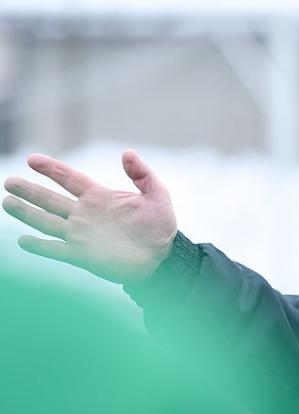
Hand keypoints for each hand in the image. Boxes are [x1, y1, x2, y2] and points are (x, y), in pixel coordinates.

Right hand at [3, 150, 177, 283]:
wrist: (163, 256)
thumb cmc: (160, 225)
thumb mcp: (157, 195)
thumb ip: (142, 174)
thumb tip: (127, 153)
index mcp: (99, 197)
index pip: (70, 179)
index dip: (52, 169)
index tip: (32, 159)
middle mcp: (85, 215)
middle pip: (51, 199)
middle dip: (29, 191)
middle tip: (8, 182)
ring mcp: (81, 235)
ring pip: (47, 222)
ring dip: (27, 214)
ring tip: (7, 203)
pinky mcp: (83, 255)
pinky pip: (56, 250)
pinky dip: (40, 246)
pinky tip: (23, 240)